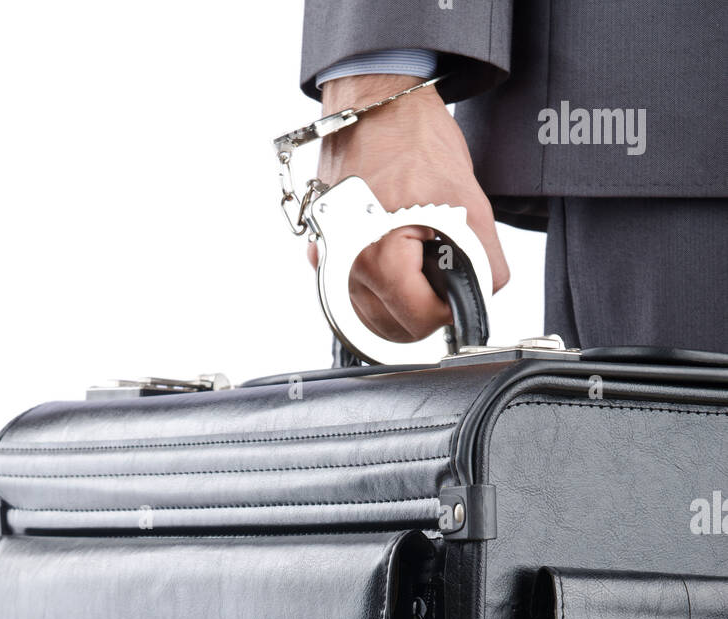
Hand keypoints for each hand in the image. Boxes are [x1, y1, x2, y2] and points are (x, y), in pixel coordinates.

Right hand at [308, 74, 508, 342]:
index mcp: (375, 258)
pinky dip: (381, 287)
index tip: (458, 289)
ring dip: (401, 301)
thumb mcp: (470, 203)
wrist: (376, 102)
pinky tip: (396, 257)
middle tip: (441, 274)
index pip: (419, 322)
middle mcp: (343, 265)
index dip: (449, 311)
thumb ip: (485, 262)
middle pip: (393, 327)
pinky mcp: (323, 252)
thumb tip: (483, 296)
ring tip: (417, 259)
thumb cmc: (413, 140)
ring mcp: (328, 260)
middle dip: (424, 308)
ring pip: (372, 316)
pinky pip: (356, 292)